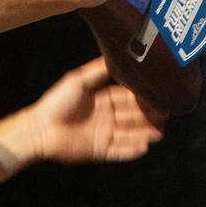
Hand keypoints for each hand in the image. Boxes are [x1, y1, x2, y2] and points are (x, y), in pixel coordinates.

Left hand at [25, 57, 164, 163]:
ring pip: (129, 134)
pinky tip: (143, 148)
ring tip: (160, 133)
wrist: (40, 129)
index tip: (158, 95)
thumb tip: (115, 55)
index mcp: (102, 99)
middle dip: (148, 116)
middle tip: (165, 114)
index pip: (127, 98)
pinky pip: (118, 151)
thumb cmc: (57, 102)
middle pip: (132, 116)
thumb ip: (97, 70)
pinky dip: (130, 150)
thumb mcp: (78, 80)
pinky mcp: (99, 150)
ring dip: (144, 134)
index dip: (142, 98)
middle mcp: (106, 116)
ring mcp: (103, 134)